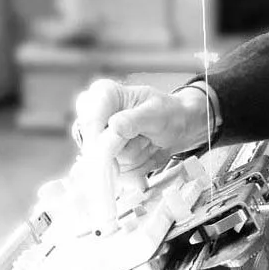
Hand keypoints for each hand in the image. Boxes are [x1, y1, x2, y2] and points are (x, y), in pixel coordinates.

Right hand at [73, 79, 204, 175]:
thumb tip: (114, 127)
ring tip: (147, 142)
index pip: (90, 121)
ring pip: (111, 163)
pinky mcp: (105, 159)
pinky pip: (117, 174)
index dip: (106, 138)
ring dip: (137, 158)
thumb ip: (135, 119)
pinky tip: (145, 153)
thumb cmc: (168, 113)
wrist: (178, 128)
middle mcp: (94, 116)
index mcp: (103, 94)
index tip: (129, 137)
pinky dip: (137, 169)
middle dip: (128, 148)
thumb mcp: (156, 113)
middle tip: (146, 136)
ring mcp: (98, 140)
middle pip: (98, 148)